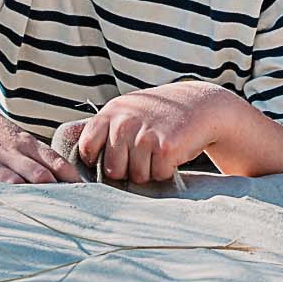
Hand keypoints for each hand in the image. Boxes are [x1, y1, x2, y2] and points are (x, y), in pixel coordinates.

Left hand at [75, 80, 225, 182]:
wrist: (199, 105)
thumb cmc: (159, 115)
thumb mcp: (127, 112)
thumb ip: (106, 130)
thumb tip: (83, 163)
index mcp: (110, 114)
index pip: (87, 148)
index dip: (98, 160)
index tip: (114, 159)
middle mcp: (124, 123)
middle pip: (113, 170)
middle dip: (128, 170)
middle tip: (143, 155)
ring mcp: (144, 135)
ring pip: (136, 176)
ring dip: (149, 171)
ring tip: (158, 152)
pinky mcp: (165, 147)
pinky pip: (157, 175)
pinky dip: (166, 171)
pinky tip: (172, 153)